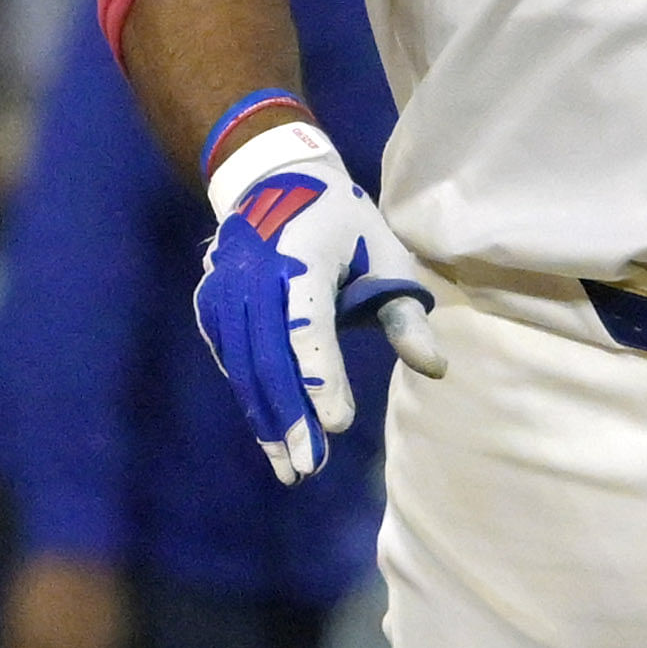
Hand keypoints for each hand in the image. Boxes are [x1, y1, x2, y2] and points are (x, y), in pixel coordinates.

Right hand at [194, 120, 444, 484]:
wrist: (275, 181)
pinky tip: (271, 432)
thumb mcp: (386, 257)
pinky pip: (230, 358)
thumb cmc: (345, 225)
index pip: (306, 325)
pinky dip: (250, 396)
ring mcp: (225, 287)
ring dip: (265, 418)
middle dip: (289, 415)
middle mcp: (254, 272)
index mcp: (301, 255)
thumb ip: (406, 316)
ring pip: (242, 364)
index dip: (320, 377)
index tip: (339, 423)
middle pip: (267, 355)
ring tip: (289, 466)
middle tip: (310, 466)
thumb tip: (435, 369)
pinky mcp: (211, 302)